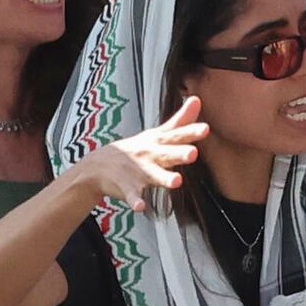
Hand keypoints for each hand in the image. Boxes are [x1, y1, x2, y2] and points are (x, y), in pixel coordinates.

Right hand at [75, 99, 209, 211]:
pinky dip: (135, 201)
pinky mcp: (127, 187)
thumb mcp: (157, 133)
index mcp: (158, 143)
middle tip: (193, 153)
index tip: (206, 129)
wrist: (99, 165)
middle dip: (180, 154)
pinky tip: (140, 207)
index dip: (191, 132)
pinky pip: (132, 195)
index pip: (177, 136)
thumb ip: (180, 120)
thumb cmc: (136, 149)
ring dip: (163, 178)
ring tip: (177, 182)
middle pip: (167, 154)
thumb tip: (197, 99)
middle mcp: (150, 155)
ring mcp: (138, 171)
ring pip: (153, 175)